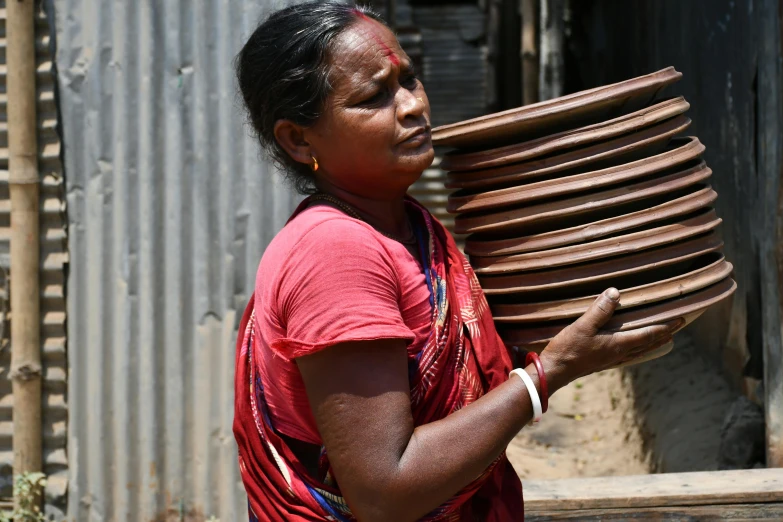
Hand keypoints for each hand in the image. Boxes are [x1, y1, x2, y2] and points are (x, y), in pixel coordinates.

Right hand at [538, 288, 681, 393]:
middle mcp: (618, 353)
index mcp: (618, 344)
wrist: (553, 372)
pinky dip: (638, 349)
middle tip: (677, 328)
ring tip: (661, 338)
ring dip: (652, 343)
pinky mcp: (602, 362)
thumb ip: (599, 310)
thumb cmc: (567, 349)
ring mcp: (610, 359)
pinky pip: (628, 354)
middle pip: (647, 344)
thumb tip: (616, 293)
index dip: (664, 327)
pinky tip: (633, 348)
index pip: (647, 335)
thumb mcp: (582, 326)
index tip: (680, 320)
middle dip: (663, 335)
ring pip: (639, 351)